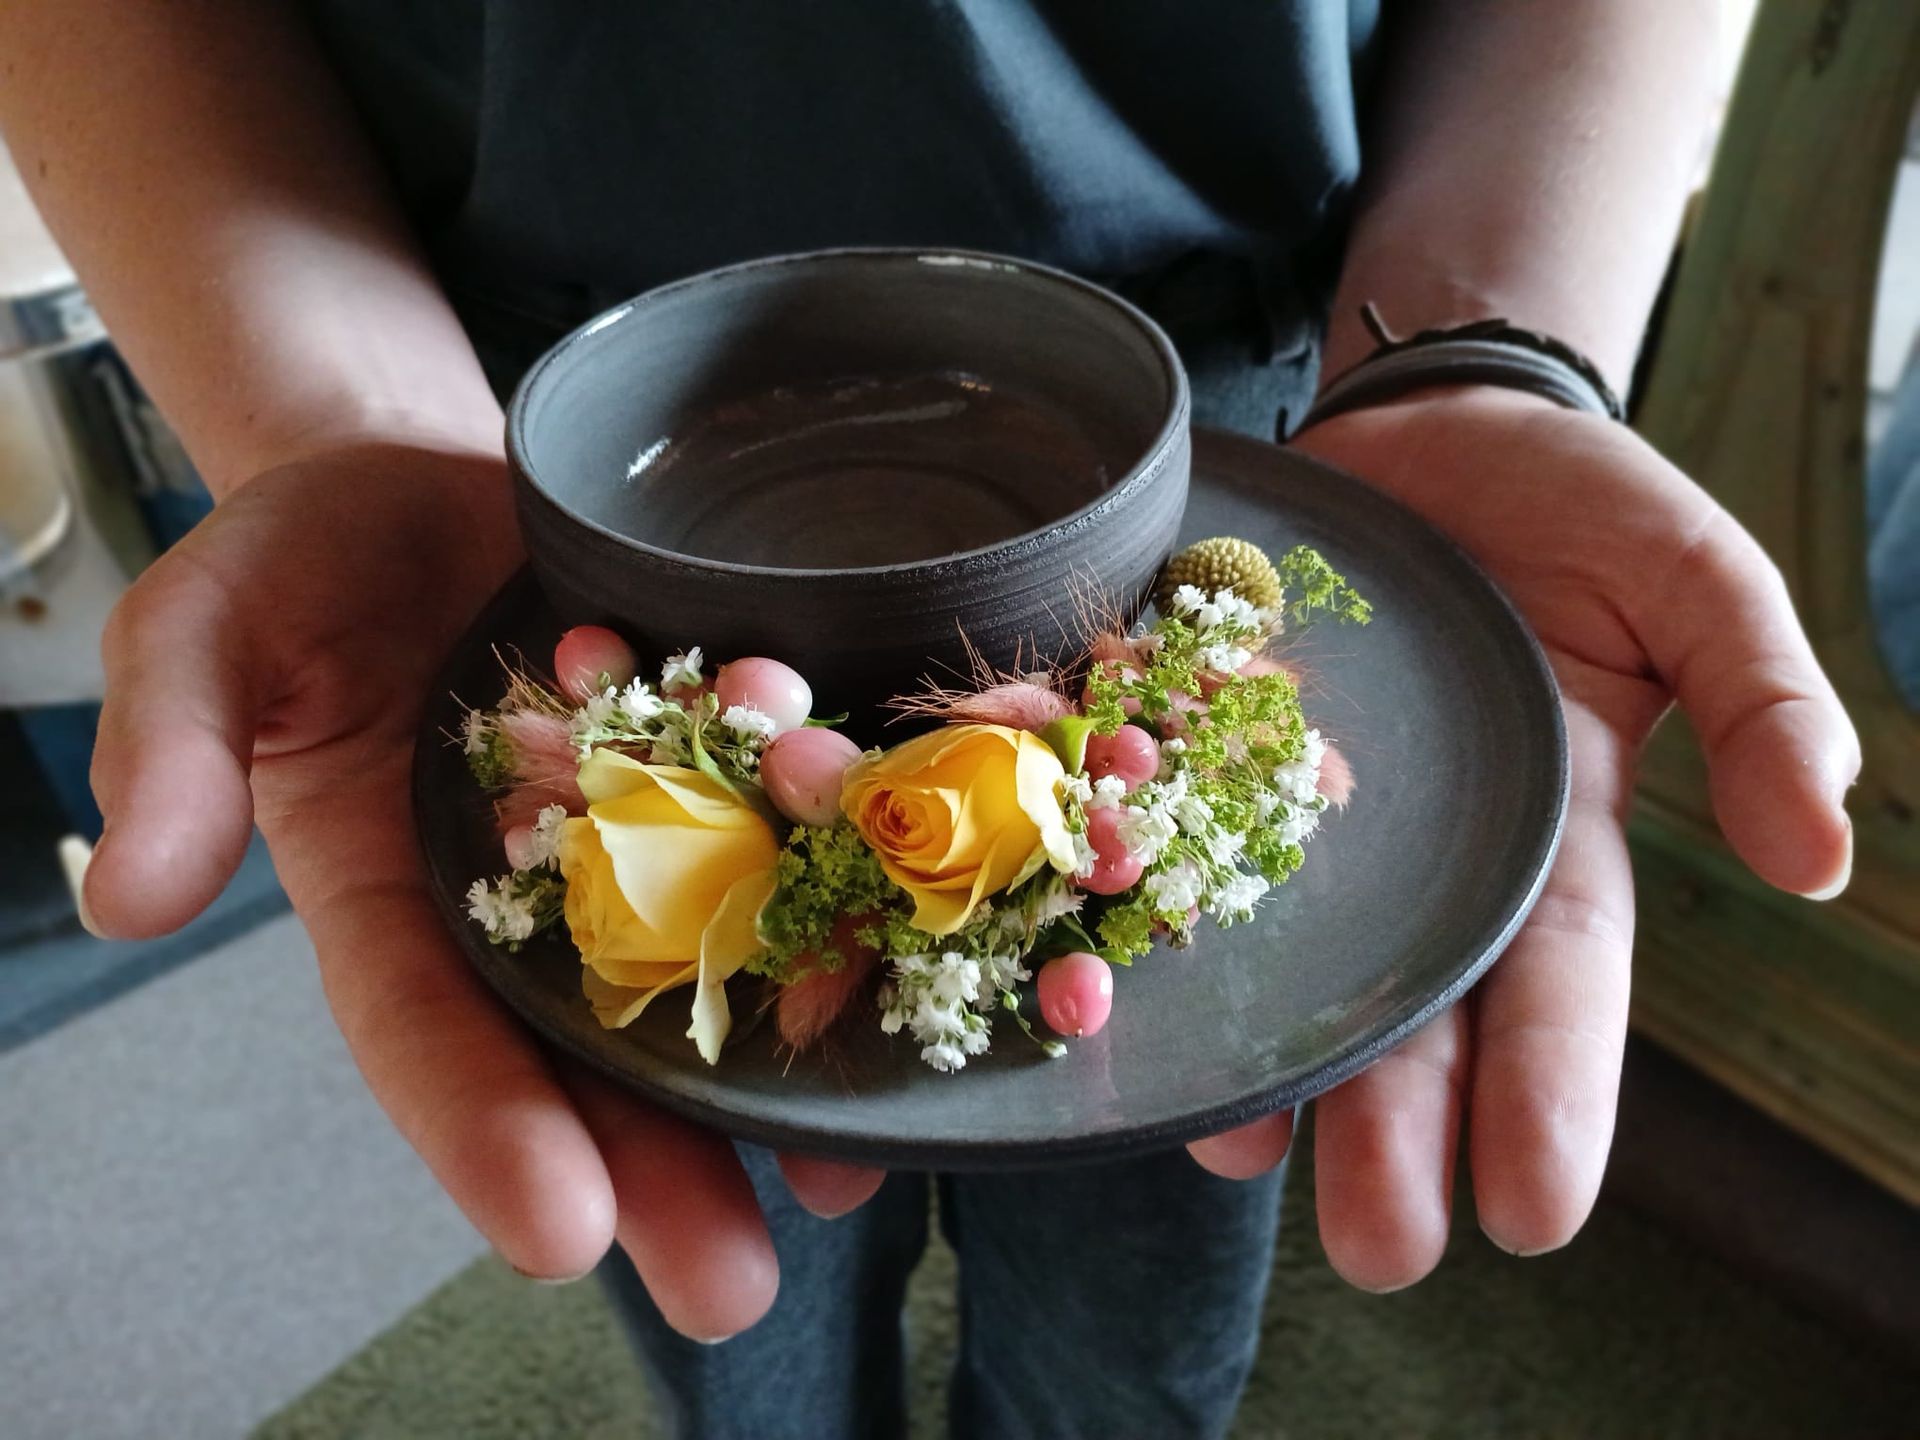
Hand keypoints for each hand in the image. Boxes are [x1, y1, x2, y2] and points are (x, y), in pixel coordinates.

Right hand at [82, 440, 880, 1338]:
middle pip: (593, 1052)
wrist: (439, 481)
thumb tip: (130, 894)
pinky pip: (792, 854)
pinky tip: (906, 983)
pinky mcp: (731, 771)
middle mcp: (530, 896)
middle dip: (663, 1170)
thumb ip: (172, 749)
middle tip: (729, 1283)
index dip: (487, 1131)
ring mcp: (644, 838)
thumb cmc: (303, 557)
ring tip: (845, 1181)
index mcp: (393, 894)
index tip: (557, 1230)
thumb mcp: (204, 628)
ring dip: (780, 1082)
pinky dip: (842, 915)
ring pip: (709, 980)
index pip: (431, 1031)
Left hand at [1186, 388, 1857, 1288]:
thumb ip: (1762, 704)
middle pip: (1413, 1012)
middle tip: (1381, 1248)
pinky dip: (1153, 930)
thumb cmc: (1576, 504)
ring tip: (1239, 1166)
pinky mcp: (1202, 753)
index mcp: (1549, 833)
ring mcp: (1305, 814)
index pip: (1560, 979)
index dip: (1554, 1091)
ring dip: (1264, 1072)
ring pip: (1286, 966)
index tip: (1539, 1209)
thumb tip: (1820, 855)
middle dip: (1397, 1132)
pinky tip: (1121, 1010)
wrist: (1424, 426)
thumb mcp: (1696, 582)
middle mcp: (1421, 857)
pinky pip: (1175, 854)